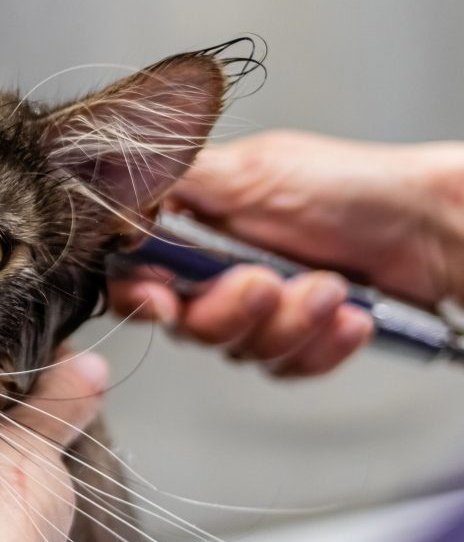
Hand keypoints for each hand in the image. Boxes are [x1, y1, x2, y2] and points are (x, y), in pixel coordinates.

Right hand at [110, 130, 463, 376]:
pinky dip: (320, 345)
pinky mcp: (293, 339)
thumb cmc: (351, 187)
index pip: (135, 274)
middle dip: (231, 311)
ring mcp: (254, 307)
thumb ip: (173, 181)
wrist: (432, 228)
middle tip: (268, 283)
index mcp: (190, 224)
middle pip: (185, 324)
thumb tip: (109, 188)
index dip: (144, 296)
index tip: (166, 302)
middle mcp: (213, 269)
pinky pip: (285, 367)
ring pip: (238, 349)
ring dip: (289, 323)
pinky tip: (346, 315)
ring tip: (329, 289)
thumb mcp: (248, 173)